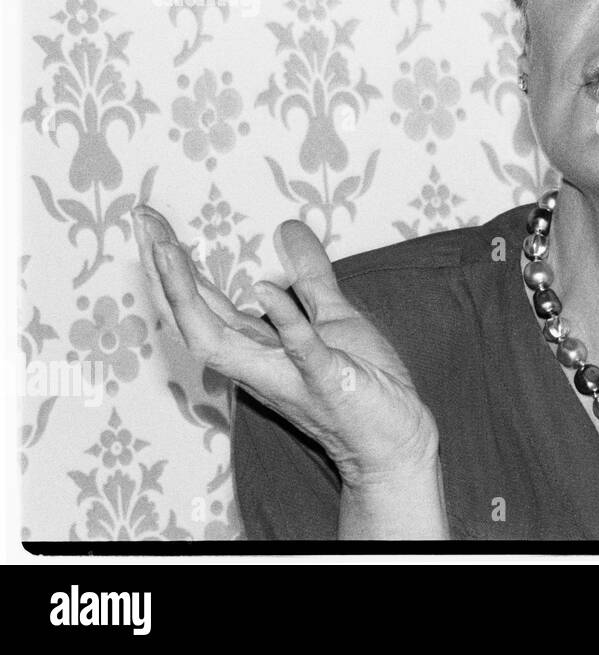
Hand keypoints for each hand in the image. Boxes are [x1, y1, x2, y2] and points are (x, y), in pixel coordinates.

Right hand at [132, 204, 440, 492]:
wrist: (394, 440)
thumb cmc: (363, 384)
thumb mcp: (332, 317)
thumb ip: (309, 277)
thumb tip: (287, 228)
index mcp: (257, 347)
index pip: (202, 303)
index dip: (173, 263)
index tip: (149, 220)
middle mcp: (259, 365)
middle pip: (193, 320)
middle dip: (163, 273)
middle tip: (143, 223)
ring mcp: (289, 378)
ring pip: (221, 345)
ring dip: (191, 299)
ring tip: (170, 251)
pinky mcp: (328, 385)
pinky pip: (302, 354)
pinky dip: (285, 322)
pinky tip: (265, 289)